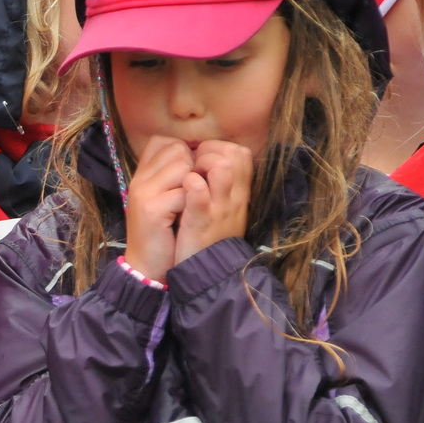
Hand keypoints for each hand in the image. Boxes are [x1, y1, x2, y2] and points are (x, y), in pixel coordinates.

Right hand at [122, 136, 194, 281]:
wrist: (147, 267)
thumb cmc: (163, 234)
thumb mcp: (162, 200)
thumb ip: (171, 177)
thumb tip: (197, 156)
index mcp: (142, 175)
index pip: (163, 141)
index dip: (184, 153)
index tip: (189, 175)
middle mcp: (139, 180)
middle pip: (177, 149)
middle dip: (193, 168)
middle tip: (190, 194)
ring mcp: (144, 193)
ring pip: (183, 167)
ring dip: (195, 185)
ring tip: (188, 206)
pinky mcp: (153, 208)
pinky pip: (185, 191)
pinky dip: (193, 204)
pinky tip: (186, 218)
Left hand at [174, 141, 251, 264]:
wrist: (208, 273)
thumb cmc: (208, 238)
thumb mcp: (223, 210)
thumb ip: (221, 187)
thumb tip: (207, 161)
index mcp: (239, 194)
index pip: (239, 153)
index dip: (216, 149)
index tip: (199, 160)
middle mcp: (234, 197)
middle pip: (234, 153)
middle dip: (209, 152)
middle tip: (192, 167)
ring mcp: (220, 208)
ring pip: (222, 166)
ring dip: (201, 164)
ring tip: (188, 175)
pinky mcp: (202, 221)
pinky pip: (200, 193)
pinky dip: (191, 185)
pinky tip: (184, 187)